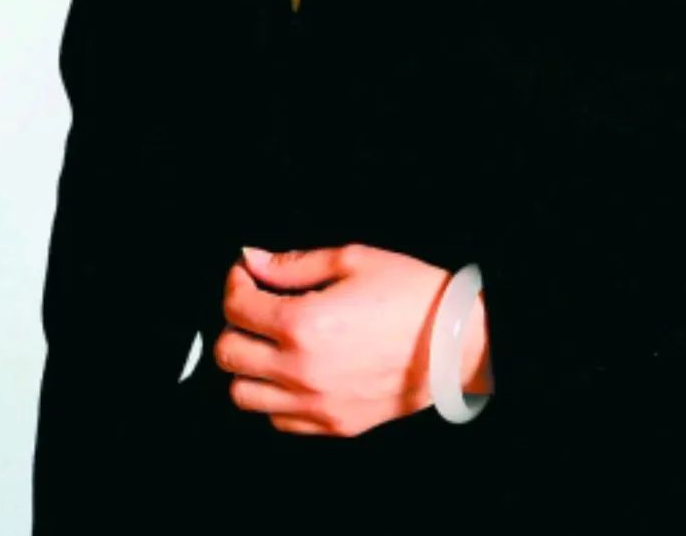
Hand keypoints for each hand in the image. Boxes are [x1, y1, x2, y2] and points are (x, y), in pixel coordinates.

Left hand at [212, 242, 490, 437]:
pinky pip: (278, 420)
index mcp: (303, 324)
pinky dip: (274, 397)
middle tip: (255, 305)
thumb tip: (253, 259)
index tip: (247, 274)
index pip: (237, 307)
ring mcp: (316, 404)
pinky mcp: (333, 425)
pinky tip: (293, 370)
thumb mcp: (352, 260)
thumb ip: (294, 264)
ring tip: (270, 341)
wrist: (456, 340)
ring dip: (248, 364)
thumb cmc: (411, 295)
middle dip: (234, 322)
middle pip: (229, 353)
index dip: (236, 282)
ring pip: (244, 395)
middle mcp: (302, 371)